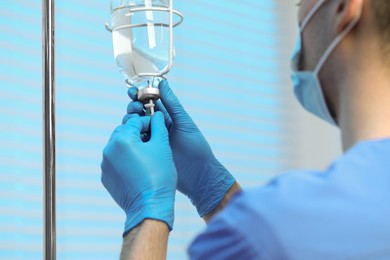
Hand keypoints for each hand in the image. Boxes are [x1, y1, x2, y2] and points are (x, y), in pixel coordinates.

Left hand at [101, 112, 176, 234]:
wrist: (150, 206)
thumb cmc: (159, 176)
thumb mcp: (162, 146)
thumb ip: (158, 126)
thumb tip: (156, 115)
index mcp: (122, 139)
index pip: (135, 122)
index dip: (149, 123)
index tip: (158, 129)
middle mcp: (109, 150)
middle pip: (123, 132)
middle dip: (137, 134)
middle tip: (152, 142)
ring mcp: (105, 164)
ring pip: (118, 147)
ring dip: (130, 147)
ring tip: (145, 156)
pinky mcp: (106, 177)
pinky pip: (114, 162)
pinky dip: (124, 161)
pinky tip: (138, 168)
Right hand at [124, 80, 234, 216]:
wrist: (197, 174)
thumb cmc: (195, 147)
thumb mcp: (183, 122)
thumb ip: (172, 104)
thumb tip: (163, 82)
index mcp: (167, 118)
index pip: (150, 103)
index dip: (140, 96)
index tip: (133, 92)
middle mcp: (157, 128)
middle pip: (139, 114)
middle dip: (133, 108)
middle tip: (135, 108)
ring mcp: (151, 141)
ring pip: (135, 127)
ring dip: (131, 121)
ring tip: (133, 120)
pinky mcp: (146, 153)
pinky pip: (135, 143)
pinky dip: (130, 137)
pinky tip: (128, 134)